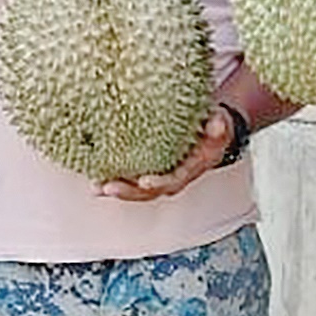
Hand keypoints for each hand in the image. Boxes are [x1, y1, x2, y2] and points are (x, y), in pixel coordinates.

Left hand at [99, 105, 234, 200]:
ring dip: (116, 190)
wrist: (210, 133)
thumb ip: (218, 125)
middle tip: (108, 188)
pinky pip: (129, 179)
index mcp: (191, 170)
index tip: (145, 182)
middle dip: (128, 192)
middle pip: (149, 192)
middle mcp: (173, 179)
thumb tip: (217, 123)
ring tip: (96, 188)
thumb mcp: (220, 124)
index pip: (174, 180)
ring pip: (136, 190)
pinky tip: (94, 178)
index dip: (160, 182)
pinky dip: (113, 179)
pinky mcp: (147, 171)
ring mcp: (159, 177)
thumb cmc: (213, 129)